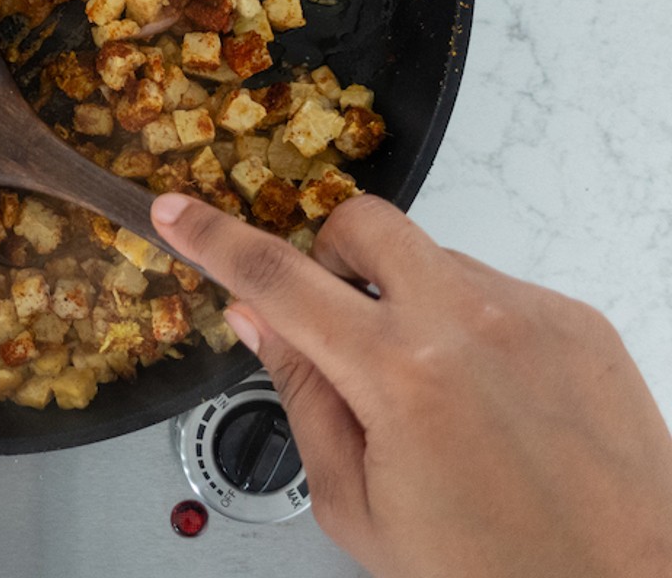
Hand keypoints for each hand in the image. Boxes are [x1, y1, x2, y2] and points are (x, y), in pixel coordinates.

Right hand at [152, 192, 671, 577]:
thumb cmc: (495, 574)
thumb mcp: (359, 507)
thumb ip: (303, 396)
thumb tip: (260, 321)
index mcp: (399, 374)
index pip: (277, 278)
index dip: (214, 239)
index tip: (177, 210)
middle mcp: (468, 322)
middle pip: (362, 223)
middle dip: (330, 254)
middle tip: (338, 321)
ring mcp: (529, 312)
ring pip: (431, 258)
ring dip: (407, 301)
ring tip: (437, 394)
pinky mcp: (575, 320)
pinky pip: (494, 289)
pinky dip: (468, 326)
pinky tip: (488, 400)